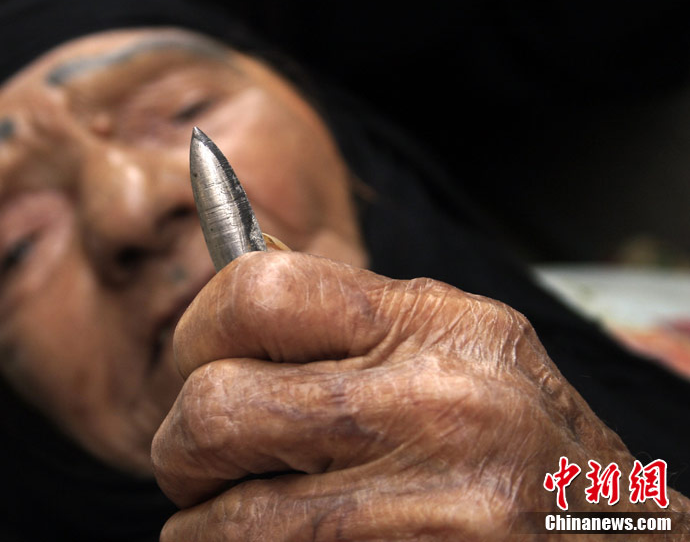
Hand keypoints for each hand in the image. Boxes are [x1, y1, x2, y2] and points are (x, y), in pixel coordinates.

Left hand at [152, 252, 689, 539]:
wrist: (616, 539)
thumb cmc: (520, 441)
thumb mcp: (452, 347)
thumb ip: (349, 320)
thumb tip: (230, 280)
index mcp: (434, 324)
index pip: (257, 289)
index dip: (196, 330)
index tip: (194, 365)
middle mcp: (435, 404)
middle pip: (216, 406)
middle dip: (180, 446)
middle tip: (197, 462)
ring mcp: (432, 503)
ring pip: (225, 513)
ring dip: (203, 521)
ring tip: (231, 515)